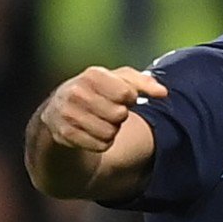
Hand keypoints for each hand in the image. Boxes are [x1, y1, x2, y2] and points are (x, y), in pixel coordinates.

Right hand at [41, 66, 166, 151]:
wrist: (59, 111)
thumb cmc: (97, 92)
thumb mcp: (118, 80)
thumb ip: (144, 83)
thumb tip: (164, 93)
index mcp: (92, 75)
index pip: (127, 93)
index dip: (129, 98)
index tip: (120, 97)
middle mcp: (76, 92)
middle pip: (119, 115)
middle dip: (118, 116)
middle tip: (107, 110)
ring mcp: (68, 113)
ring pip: (110, 133)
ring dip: (110, 131)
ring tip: (98, 121)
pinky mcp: (64, 134)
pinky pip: (100, 146)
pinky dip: (101, 143)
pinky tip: (90, 132)